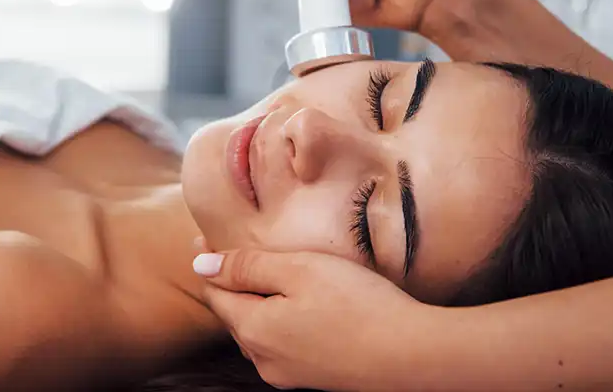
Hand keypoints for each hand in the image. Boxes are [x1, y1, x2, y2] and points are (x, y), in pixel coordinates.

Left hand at [193, 249, 444, 391]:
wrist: (412, 355)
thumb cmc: (356, 303)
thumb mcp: (298, 269)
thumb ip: (246, 266)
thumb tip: (200, 265)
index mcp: (254, 330)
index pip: (215, 292)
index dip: (208, 262)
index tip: (205, 234)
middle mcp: (263, 359)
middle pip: (233, 313)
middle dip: (229, 281)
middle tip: (230, 246)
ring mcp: (287, 373)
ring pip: (256, 328)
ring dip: (253, 300)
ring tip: (262, 270)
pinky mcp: (312, 376)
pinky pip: (279, 341)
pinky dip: (276, 317)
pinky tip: (294, 301)